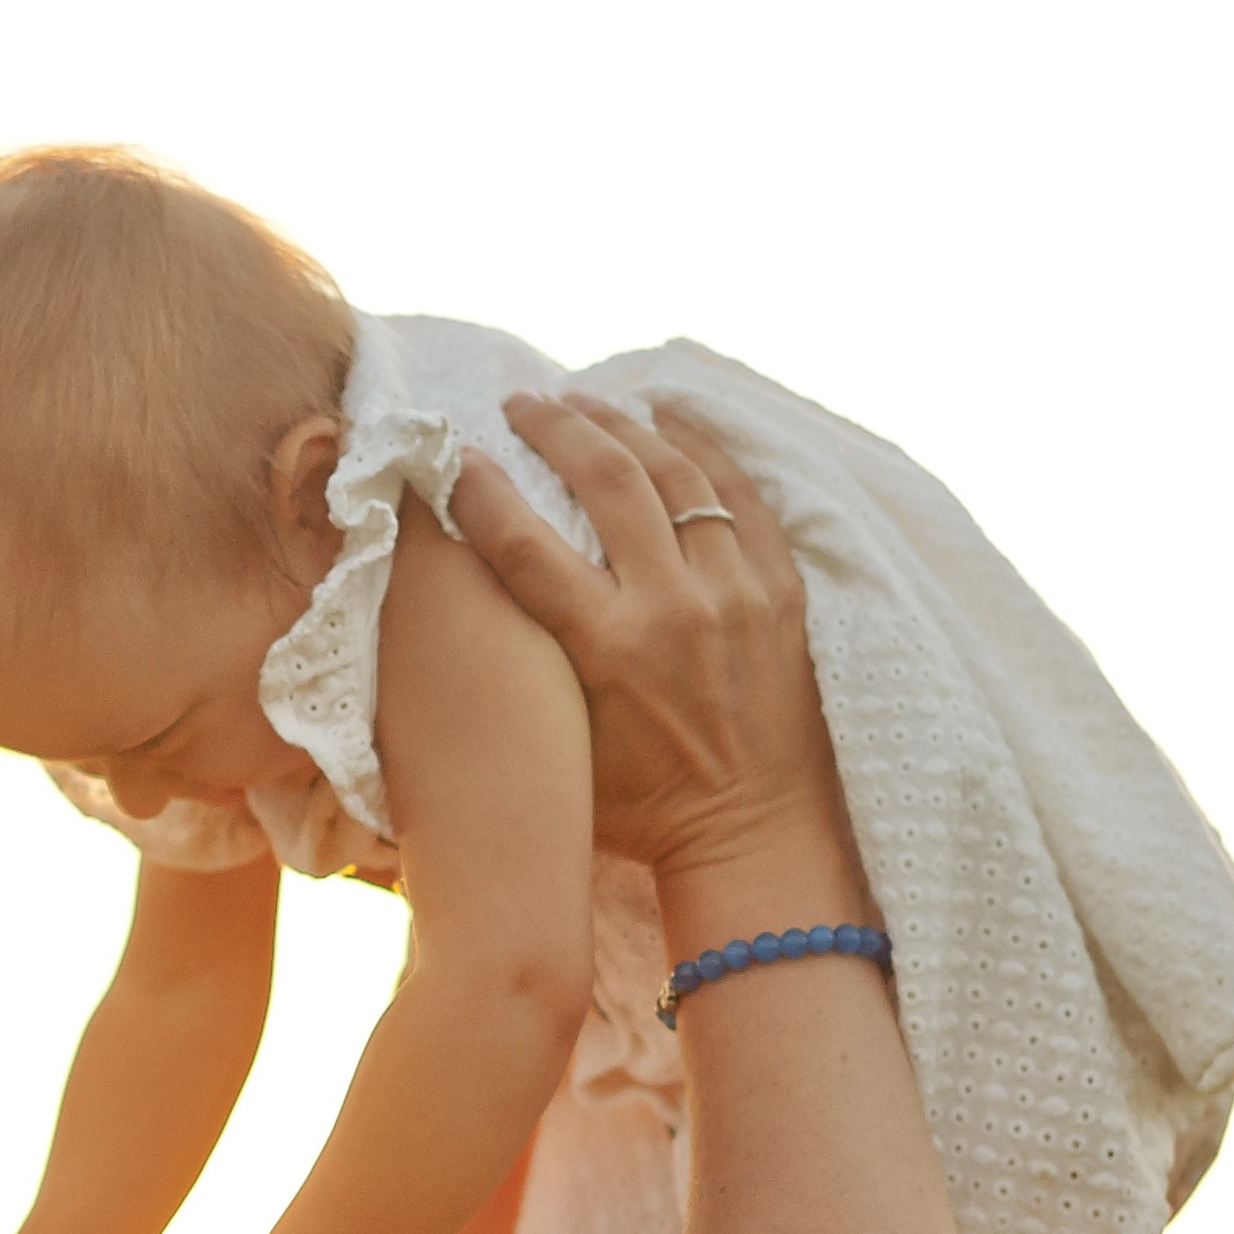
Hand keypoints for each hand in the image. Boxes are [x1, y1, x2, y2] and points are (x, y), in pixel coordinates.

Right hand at [447, 396, 833, 884]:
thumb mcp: (564, 747)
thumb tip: (470, 604)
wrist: (754, 832)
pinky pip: (740, 493)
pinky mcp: (780, 589)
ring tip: (585, 400)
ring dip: (623, 424)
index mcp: (609, 651)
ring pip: (675, 471)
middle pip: (606, 480)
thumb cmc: (642, 807)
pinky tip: (668, 419)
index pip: (527, 546)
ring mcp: (736, 591)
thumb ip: (528, 671)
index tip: (453, 457)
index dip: (482, 492)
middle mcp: (674, 608)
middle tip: (521, 402)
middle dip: (555, 427)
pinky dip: (701, 446)